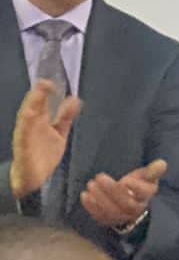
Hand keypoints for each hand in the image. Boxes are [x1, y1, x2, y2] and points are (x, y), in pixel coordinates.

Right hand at [9, 81, 80, 197]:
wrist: (33, 177)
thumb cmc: (43, 153)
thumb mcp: (59, 132)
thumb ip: (65, 117)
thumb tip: (74, 100)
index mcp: (40, 121)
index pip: (43, 103)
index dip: (46, 91)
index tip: (52, 81)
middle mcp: (32, 126)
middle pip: (34, 107)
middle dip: (38, 95)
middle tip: (44, 82)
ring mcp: (26, 136)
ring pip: (26, 119)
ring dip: (31, 106)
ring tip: (36, 95)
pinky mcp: (23, 148)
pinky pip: (23, 137)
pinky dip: (26, 127)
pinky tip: (30, 117)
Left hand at [80, 160, 166, 230]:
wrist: (130, 201)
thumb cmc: (138, 185)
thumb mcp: (145, 176)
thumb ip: (152, 170)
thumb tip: (162, 163)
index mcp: (146, 195)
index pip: (144, 193)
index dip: (136, 188)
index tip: (126, 180)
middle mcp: (136, 209)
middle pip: (126, 203)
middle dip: (111, 191)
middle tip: (98, 177)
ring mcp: (123, 217)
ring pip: (112, 211)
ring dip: (99, 199)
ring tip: (90, 185)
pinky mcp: (110, 221)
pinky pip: (101, 217)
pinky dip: (91, 207)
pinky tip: (85, 196)